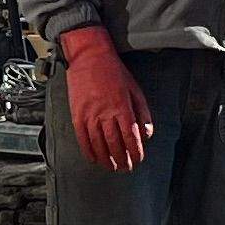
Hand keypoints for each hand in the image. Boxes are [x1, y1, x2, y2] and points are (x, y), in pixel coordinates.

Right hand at [59, 28, 150, 174]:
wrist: (89, 56)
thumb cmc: (114, 71)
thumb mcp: (135, 89)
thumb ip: (143, 113)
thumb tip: (147, 134)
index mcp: (122, 107)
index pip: (131, 137)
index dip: (135, 152)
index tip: (138, 160)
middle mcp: (105, 114)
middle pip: (115, 144)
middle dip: (122, 159)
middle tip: (126, 168)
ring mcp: (89, 115)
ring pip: (98, 144)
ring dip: (106, 158)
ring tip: (112, 167)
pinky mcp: (77, 114)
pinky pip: (82, 138)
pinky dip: (88, 151)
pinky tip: (94, 159)